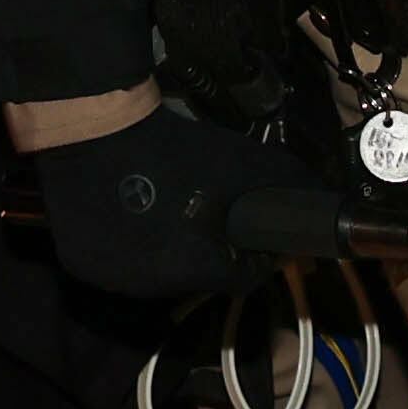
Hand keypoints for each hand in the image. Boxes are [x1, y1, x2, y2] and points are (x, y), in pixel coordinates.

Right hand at [28, 108, 306, 302]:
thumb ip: (289, 187)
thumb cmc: (173, 146)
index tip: (249, 229)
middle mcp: (151, 285)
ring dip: (166, 251)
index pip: (243, 278)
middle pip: (198, 278)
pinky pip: (117, 262)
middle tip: (203, 213)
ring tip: (164, 210)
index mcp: (194, 269)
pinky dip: (128, 245)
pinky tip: (129, 213)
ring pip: (156, 274)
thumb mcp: (244, 162)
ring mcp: (110, 277)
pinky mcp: (79, 264)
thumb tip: (328, 203)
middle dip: (208, 251)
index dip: (253, 253)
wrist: (92, 123)